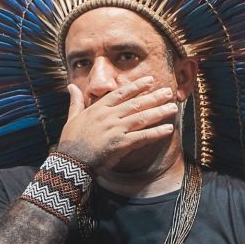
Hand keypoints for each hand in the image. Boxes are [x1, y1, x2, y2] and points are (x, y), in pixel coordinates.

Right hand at [56, 76, 177, 174]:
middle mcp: (109, 117)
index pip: (121, 93)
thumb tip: (71, 86)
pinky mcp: (121, 144)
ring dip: (160, 112)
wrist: (70, 163)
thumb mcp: (72, 118)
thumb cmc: (70, 141)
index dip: (137, 86)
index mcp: (98, 109)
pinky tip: (168, 129)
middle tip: (169, 92)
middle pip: (136, 104)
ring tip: (173, 107)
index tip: (150, 80)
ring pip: (142, 118)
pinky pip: (143, 137)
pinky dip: (156, 133)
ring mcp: (116, 130)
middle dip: (154, 97)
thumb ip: (75, 102)